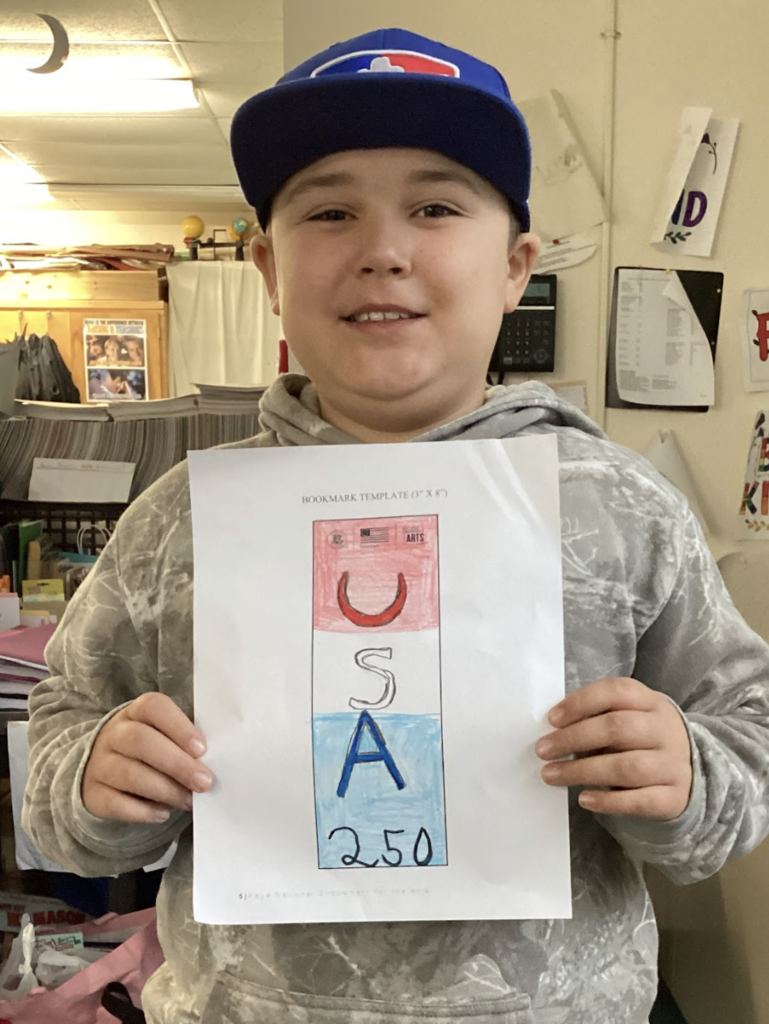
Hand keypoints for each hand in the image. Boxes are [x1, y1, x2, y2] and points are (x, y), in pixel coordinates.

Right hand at [82, 692, 211, 822]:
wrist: (101, 768)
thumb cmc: (148, 749)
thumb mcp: (163, 736)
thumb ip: (183, 744)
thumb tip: (210, 764)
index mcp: (136, 713)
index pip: (154, 708)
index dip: (179, 727)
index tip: (202, 749)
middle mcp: (114, 734)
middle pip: (142, 742)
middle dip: (177, 764)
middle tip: (204, 782)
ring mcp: (99, 764)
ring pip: (131, 775)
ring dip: (166, 790)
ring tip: (189, 801)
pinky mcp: (92, 794)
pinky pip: (116, 804)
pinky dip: (143, 811)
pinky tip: (163, 813)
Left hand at [535, 677, 692, 819]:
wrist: (691, 771)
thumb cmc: (643, 739)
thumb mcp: (629, 717)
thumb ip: (598, 718)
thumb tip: (554, 732)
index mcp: (650, 702)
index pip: (616, 692)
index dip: (581, 703)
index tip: (552, 719)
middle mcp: (665, 729)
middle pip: (618, 728)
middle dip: (574, 738)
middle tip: (542, 750)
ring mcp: (673, 764)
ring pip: (626, 767)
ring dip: (582, 771)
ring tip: (551, 774)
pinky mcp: (675, 797)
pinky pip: (640, 801)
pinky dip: (608, 801)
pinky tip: (584, 799)